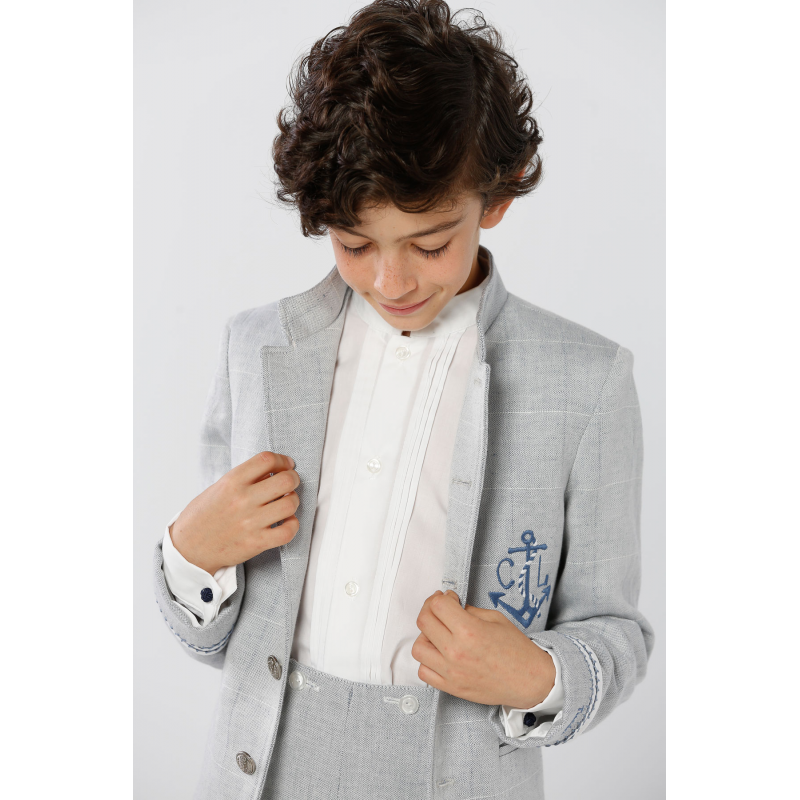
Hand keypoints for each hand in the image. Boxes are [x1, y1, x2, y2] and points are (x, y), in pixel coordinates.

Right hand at [169, 451, 299, 573]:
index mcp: (231, 482)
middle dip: (293, 478)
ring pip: (290, 504)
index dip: (282, 460)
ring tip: (286, 502)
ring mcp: (250, 522)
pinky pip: (288, 531)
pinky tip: (286, 522)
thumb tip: (272, 470)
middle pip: (285, 480)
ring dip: (293, 501)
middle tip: (290, 482)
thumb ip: (244, 478)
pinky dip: (293, 525)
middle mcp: (242, 500)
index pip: (266, 460)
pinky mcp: (256, 543)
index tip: (285, 464)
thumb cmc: (204, 516)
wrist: (188, 548)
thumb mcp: (219, 488)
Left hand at [411, 590, 555, 707]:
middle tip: (441, 609)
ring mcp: (451, 672)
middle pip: (424, 622)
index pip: (437, 605)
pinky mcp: (451, 687)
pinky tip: (439, 654)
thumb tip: (451, 606)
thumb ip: (469, 611)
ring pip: (418, 648)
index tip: (450, 599)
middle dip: (430, 609)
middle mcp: (456, 651)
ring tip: (439, 634)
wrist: (529, 680)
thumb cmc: (516, 649)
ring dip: (426, 636)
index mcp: (469, 630)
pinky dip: (428, 661)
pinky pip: (424, 672)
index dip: (442, 597)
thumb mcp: (495, 619)